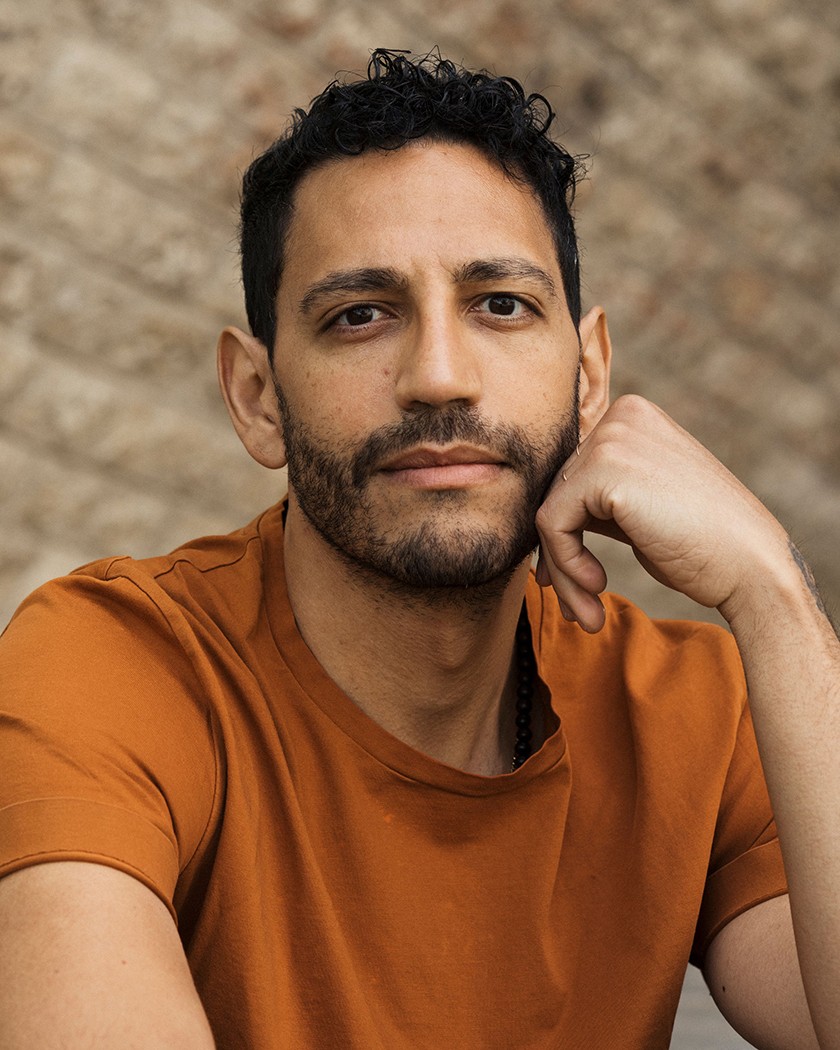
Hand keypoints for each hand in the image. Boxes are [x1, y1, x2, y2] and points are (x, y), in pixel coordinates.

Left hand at [535, 395, 789, 631]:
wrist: (753, 567)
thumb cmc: (704, 545)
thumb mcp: (643, 506)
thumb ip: (600, 498)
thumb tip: (543, 519)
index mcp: (633, 416)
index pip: (572, 478)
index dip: (566, 534)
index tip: (577, 581)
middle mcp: (621, 416)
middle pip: (558, 494)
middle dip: (561, 559)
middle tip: (578, 608)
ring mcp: (612, 438)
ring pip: (549, 512)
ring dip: (562, 572)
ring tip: (585, 613)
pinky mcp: (603, 470)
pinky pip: (552, 524)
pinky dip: (565, 565)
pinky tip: (597, 588)